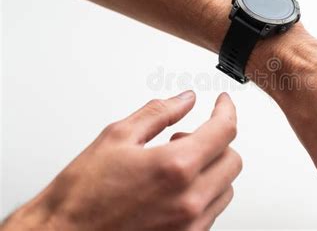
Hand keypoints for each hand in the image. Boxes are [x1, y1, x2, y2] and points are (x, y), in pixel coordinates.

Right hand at [2, 91, 240, 230]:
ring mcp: (191, 225)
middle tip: (187, 136)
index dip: (226, 110)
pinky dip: (203, 192)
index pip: (224, 130)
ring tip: (177, 165)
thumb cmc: (82, 194)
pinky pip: (212, 210)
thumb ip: (159, 113)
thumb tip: (184, 100)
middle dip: (216, 141)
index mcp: (175, 167)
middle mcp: (190, 200)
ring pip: (226, 187)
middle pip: (233, 159)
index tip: (222, 103)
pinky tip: (176, 187)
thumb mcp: (117, 137)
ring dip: (211, 168)